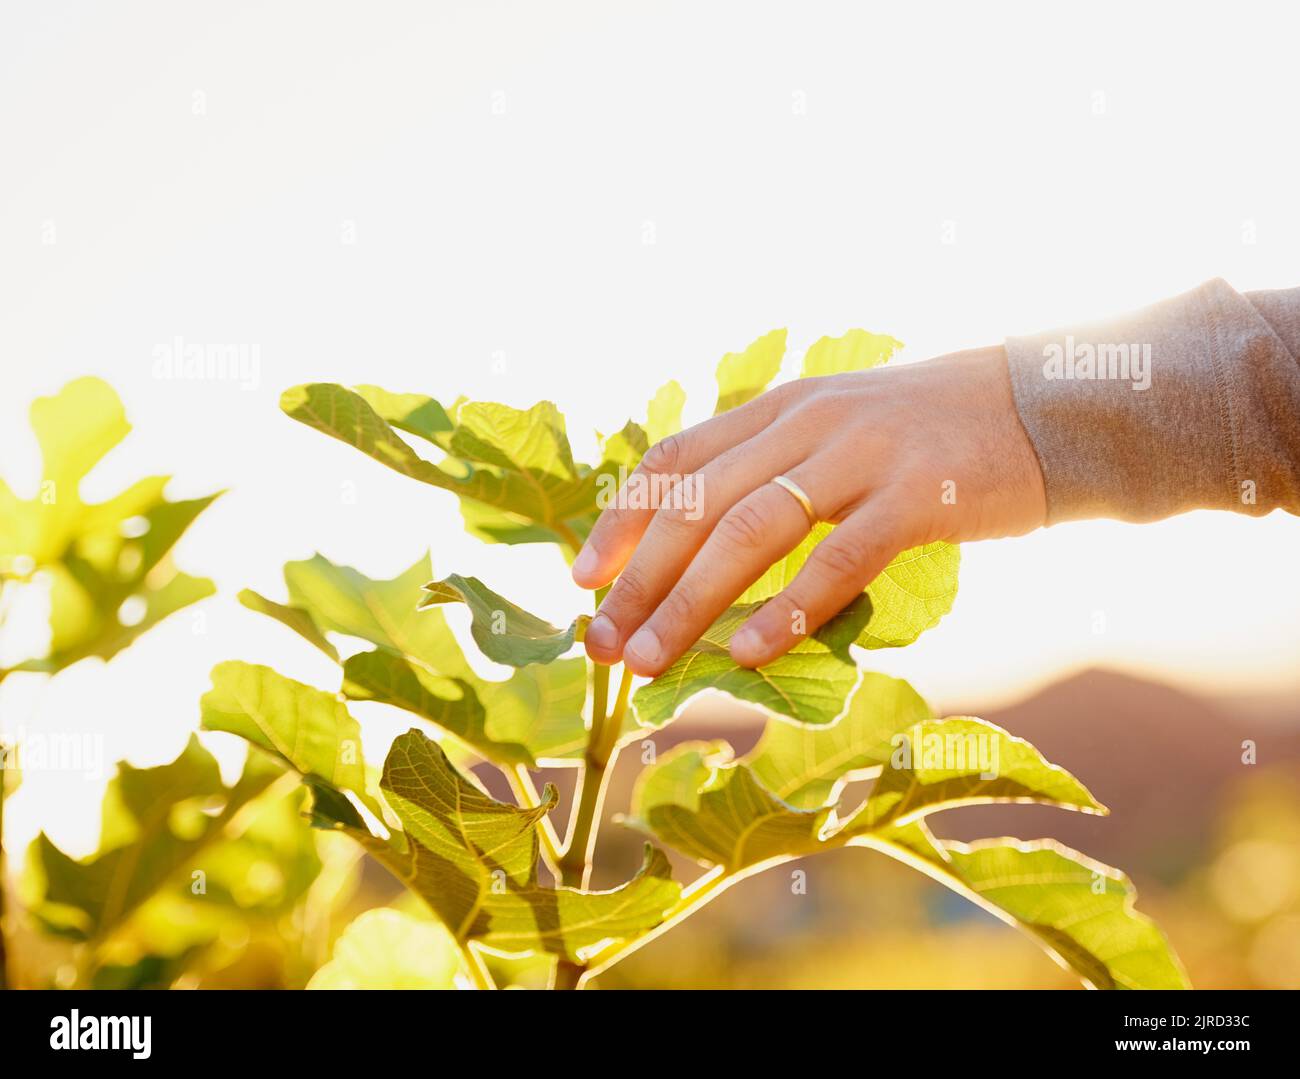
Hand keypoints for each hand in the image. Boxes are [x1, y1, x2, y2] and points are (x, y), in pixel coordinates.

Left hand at [572, 345, 1046, 675]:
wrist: (1045, 407)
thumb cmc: (930, 438)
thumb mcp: (839, 432)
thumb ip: (779, 470)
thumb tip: (710, 551)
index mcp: (780, 408)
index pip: (674, 460)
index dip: (620, 520)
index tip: (580, 578)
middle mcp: (807, 422)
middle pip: (696, 502)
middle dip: (637, 579)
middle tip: (600, 644)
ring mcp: (862, 454)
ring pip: (750, 529)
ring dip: (688, 602)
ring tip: (648, 663)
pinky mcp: (919, 493)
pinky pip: (838, 557)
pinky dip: (786, 608)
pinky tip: (745, 654)